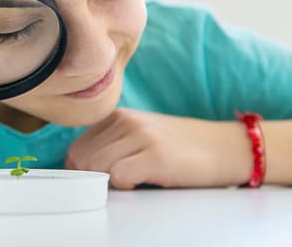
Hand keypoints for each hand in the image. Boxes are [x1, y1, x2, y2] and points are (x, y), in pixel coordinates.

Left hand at [65, 108, 252, 188]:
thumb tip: (78, 170)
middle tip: (117, 185)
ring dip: (109, 182)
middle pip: (82, 159)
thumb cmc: (180, 149)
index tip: (99, 181)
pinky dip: (125, 186)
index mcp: (118, 115)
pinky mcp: (156, 155)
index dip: (82, 171)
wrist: (226, 147)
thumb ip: (111, 145)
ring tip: (133, 180)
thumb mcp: (140, 136)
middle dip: (93, 178)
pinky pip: (118, 176)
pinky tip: (142, 182)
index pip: (76, 148)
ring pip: (96, 166)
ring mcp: (141, 135)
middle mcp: (126, 120)